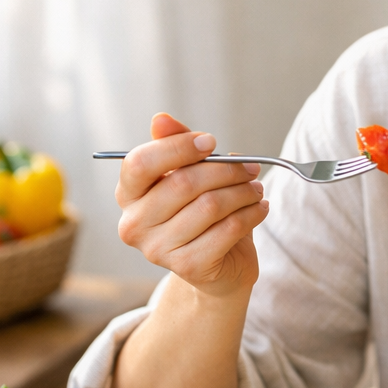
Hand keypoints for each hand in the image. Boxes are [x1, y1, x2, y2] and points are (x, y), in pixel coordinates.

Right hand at [115, 113, 267, 295]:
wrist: (219, 268)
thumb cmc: (201, 215)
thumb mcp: (188, 176)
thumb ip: (175, 146)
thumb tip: (161, 119)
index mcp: (127, 195)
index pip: (140, 163)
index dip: (178, 147)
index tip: (211, 142)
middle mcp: (134, 224)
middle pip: (183, 183)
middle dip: (225, 170)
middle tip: (251, 168)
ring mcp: (158, 250)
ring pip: (210, 206)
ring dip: (243, 192)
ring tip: (256, 189)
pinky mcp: (188, 266)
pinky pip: (228, 229)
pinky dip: (251, 214)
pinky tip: (260, 208)